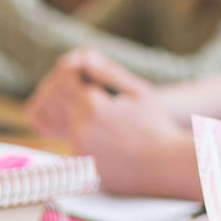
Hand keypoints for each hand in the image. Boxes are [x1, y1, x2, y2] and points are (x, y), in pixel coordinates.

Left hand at [26, 49, 187, 195]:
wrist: (164, 164)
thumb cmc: (157, 124)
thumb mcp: (140, 91)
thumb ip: (109, 72)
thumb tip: (83, 56)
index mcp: (93, 106)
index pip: (66, 78)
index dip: (74, 71)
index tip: (87, 73)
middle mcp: (80, 128)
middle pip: (56, 98)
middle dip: (68, 88)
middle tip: (87, 88)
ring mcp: (78, 148)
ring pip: (57, 120)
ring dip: (68, 108)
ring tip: (93, 107)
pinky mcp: (80, 164)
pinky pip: (67, 139)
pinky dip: (76, 130)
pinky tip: (99, 129)